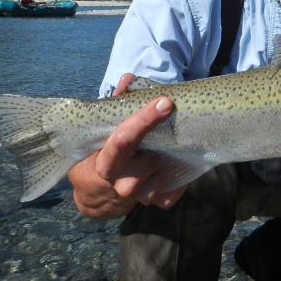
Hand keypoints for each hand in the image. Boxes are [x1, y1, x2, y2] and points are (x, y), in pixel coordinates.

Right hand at [69, 74, 184, 218]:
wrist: (99, 190)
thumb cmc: (107, 150)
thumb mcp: (107, 128)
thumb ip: (118, 103)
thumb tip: (128, 79)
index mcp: (106, 162)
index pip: (124, 140)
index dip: (144, 119)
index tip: (164, 101)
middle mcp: (122, 182)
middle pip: (149, 158)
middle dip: (165, 136)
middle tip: (177, 115)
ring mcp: (141, 195)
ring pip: (165, 171)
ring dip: (173, 153)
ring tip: (178, 135)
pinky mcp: (158, 201)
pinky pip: (176, 189)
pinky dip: (181, 175)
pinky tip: (179, 160)